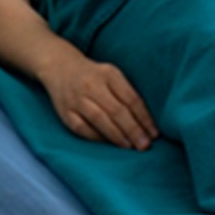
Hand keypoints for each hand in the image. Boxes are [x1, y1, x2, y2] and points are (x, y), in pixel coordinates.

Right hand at [40, 54, 158, 150]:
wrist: (60, 68)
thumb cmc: (95, 76)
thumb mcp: (113, 75)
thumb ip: (127, 94)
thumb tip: (146, 123)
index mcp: (109, 74)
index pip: (131, 98)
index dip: (144, 118)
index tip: (154, 133)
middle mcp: (92, 85)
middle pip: (116, 111)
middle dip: (133, 130)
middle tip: (145, 145)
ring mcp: (77, 100)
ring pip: (100, 120)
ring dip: (117, 136)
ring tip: (130, 146)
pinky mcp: (65, 113)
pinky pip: (82, 129)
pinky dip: (97, 138)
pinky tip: (109, 144)